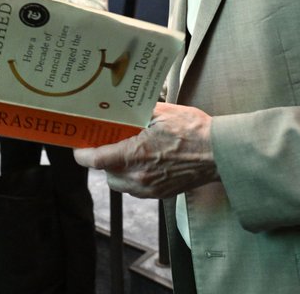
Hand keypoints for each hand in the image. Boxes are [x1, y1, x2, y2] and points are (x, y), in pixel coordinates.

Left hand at [73, 102, 218, 198]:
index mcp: (136, 155)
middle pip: (107, 174)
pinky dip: (134, 177)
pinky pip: (138, 189)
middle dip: (103, 161)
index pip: (97, 160)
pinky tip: (144, 162)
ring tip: (126, 152)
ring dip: (118, 171)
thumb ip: (139, 111)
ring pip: (121, 184)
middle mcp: (140, 176)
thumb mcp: (163, 112)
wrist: (221, 153)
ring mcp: (151, 188)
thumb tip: (123, 106)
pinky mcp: (162, 194)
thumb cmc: (195, 131)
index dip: (83, 154)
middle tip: (107, 144)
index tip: (79, 147)